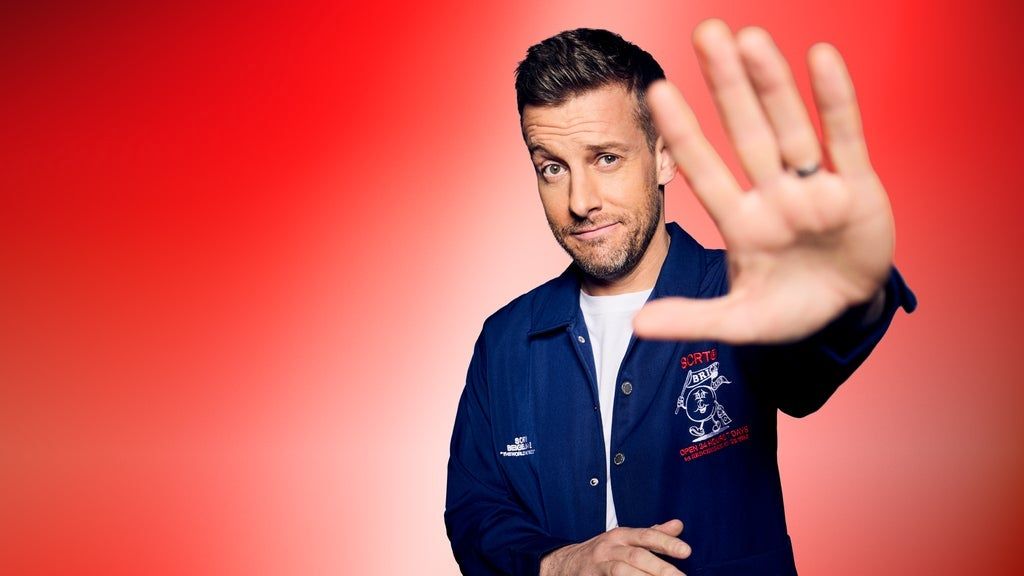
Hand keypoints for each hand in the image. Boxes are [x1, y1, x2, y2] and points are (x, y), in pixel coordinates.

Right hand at [539, 520, 691, 575]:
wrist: (566, 563)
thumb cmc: (604, 552)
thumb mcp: (626, 539)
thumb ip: (653, 535)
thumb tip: (678, 525)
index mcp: (621, 535)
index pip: (646, 535)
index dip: (666, 542)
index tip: (687, 551)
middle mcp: (610, 548)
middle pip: (637, 557)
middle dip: (661, 568)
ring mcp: (599, 565)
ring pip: (623, 572)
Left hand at [633, 19, 893, 343]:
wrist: (846, 313)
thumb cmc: (789, 310)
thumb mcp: (740, 321)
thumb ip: (692, 319)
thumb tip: (636, 327)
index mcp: (741, 222)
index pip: (705, 170)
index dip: (684, 133)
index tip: (657, 91)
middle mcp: (773, 194)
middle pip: (745, 132)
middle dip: (726, 87)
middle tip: (706, 34)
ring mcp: (814, 187)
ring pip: (790, 127)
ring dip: (772, 84)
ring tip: (750, 38)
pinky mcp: (858, 187)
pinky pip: (844, 136)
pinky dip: (834, 100)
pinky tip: (820, 58)